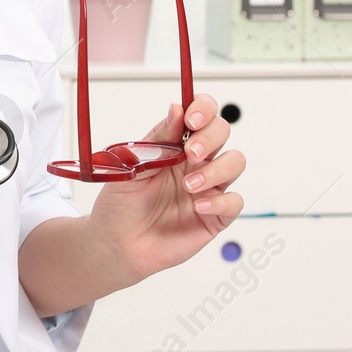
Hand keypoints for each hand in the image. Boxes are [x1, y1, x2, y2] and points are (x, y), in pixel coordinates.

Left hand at [86, 92, 245, 279]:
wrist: (116, 243)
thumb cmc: (121, 203)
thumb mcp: (132, 165)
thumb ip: (158, 139)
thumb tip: (176, 108)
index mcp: (175, 144)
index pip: (200, 114)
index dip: (203, 108)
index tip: (191, 117)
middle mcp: (195, 162)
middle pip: (221, 132)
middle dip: (210, 137)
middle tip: (190, 152)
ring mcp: (208, 188)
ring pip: (235, 162)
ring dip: (215, 169)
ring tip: (188, 185)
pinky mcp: (215, 216)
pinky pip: (234, 202)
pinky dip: (220, 201)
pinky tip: (198, 206)